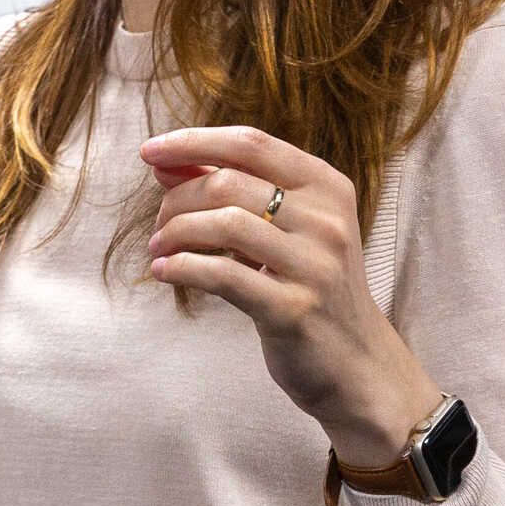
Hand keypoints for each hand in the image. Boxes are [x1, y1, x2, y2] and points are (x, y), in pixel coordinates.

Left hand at [142, 125, 442, 466]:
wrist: (356, 363)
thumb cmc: (307, 287)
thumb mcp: (282, 230)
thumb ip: (229, 191)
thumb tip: (166, 164)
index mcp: (327, 187)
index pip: (251, 143)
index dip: (193, 142)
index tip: (148, 152)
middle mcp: (327, 220)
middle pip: (228, 181)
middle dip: (177, 199)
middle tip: (160, 226)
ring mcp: (315, 264)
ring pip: (223, 223)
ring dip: (175, 233)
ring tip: (161, 249)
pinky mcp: (294, 308)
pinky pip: (222, 274)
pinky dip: (180, 268)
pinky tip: (164, 272)